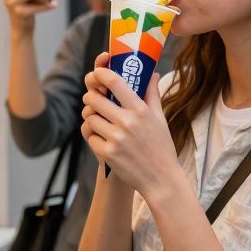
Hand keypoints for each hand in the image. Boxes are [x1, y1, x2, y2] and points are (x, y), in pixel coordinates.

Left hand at [80, 63, 180, 197]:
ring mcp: (115, 138)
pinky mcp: (107, 153)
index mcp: (140, 110)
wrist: (160, 179)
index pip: (116, 82)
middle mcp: (127, 122)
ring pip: (89, 118)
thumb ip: (152, 94)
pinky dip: (94, 137)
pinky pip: (90, 137)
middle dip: (91, 97)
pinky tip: (104, 139)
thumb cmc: (161, 146)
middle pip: (94, 99)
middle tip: (94, 99)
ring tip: (99, 121)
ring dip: (92, 118)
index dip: (102, 73)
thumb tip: (152, 74)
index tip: (97, 72)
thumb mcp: (159, 118)